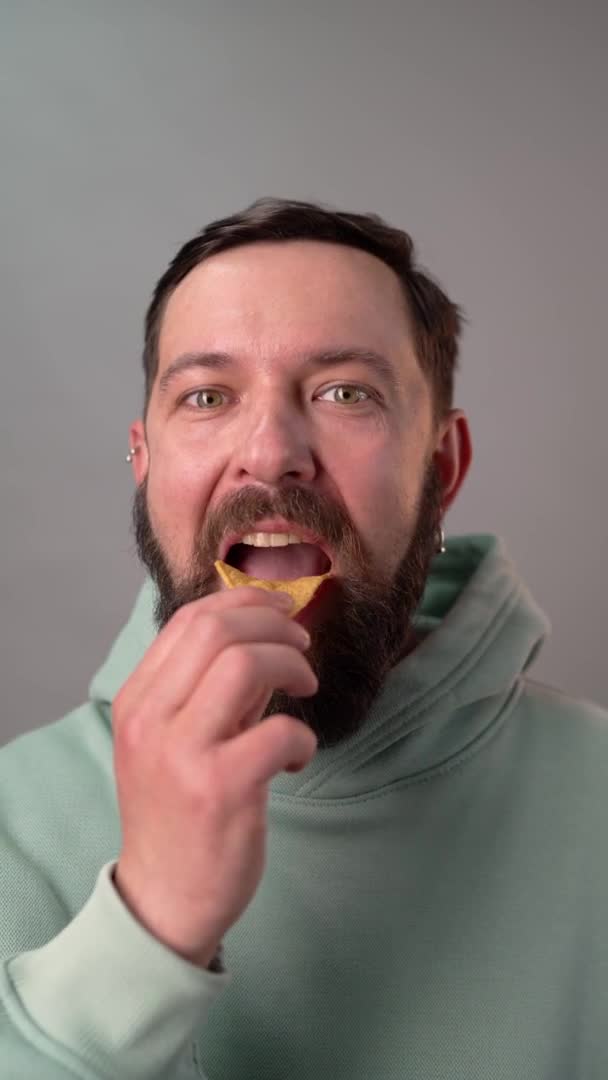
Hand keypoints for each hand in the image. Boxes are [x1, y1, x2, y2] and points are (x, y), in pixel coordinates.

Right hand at [112, 586, 317, 967]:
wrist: (164, 899)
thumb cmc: (179, 812)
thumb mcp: (177, 740)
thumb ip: (213, 687)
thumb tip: (266, 633)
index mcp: (137, 700)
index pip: (191, 619)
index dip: (245, 601)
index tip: (281, 609)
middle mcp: (150, 720)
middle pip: (218, 630)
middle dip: (275, 625)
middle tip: (302, 647)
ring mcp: (182, 754)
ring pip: (245, 664)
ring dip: (291, 665)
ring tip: (304, 689)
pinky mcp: (220, 790)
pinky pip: (280, 731)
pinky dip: (302, 736)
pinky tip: (295, 757)